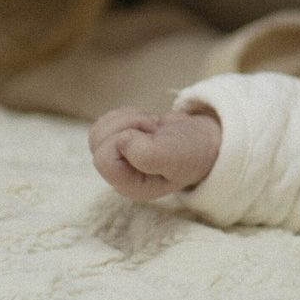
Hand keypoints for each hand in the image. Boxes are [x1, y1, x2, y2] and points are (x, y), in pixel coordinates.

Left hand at [90, 105, 221, 199]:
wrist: (201, 142)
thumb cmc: (190, 153)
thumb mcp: (175, 157)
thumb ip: (147, 155)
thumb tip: (121, 141)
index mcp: (129, 185)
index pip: (103, 159)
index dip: (124, 139)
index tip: (152, 137)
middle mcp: (119, 174)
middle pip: (98, 141)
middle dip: (128, 125)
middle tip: (153, 130)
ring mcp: (117, 157)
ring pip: (99, 130)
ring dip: (128, 119)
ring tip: (151, 127)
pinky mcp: (118, 141)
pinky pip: (107, 120)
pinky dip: (127, 114)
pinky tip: (146, 124)